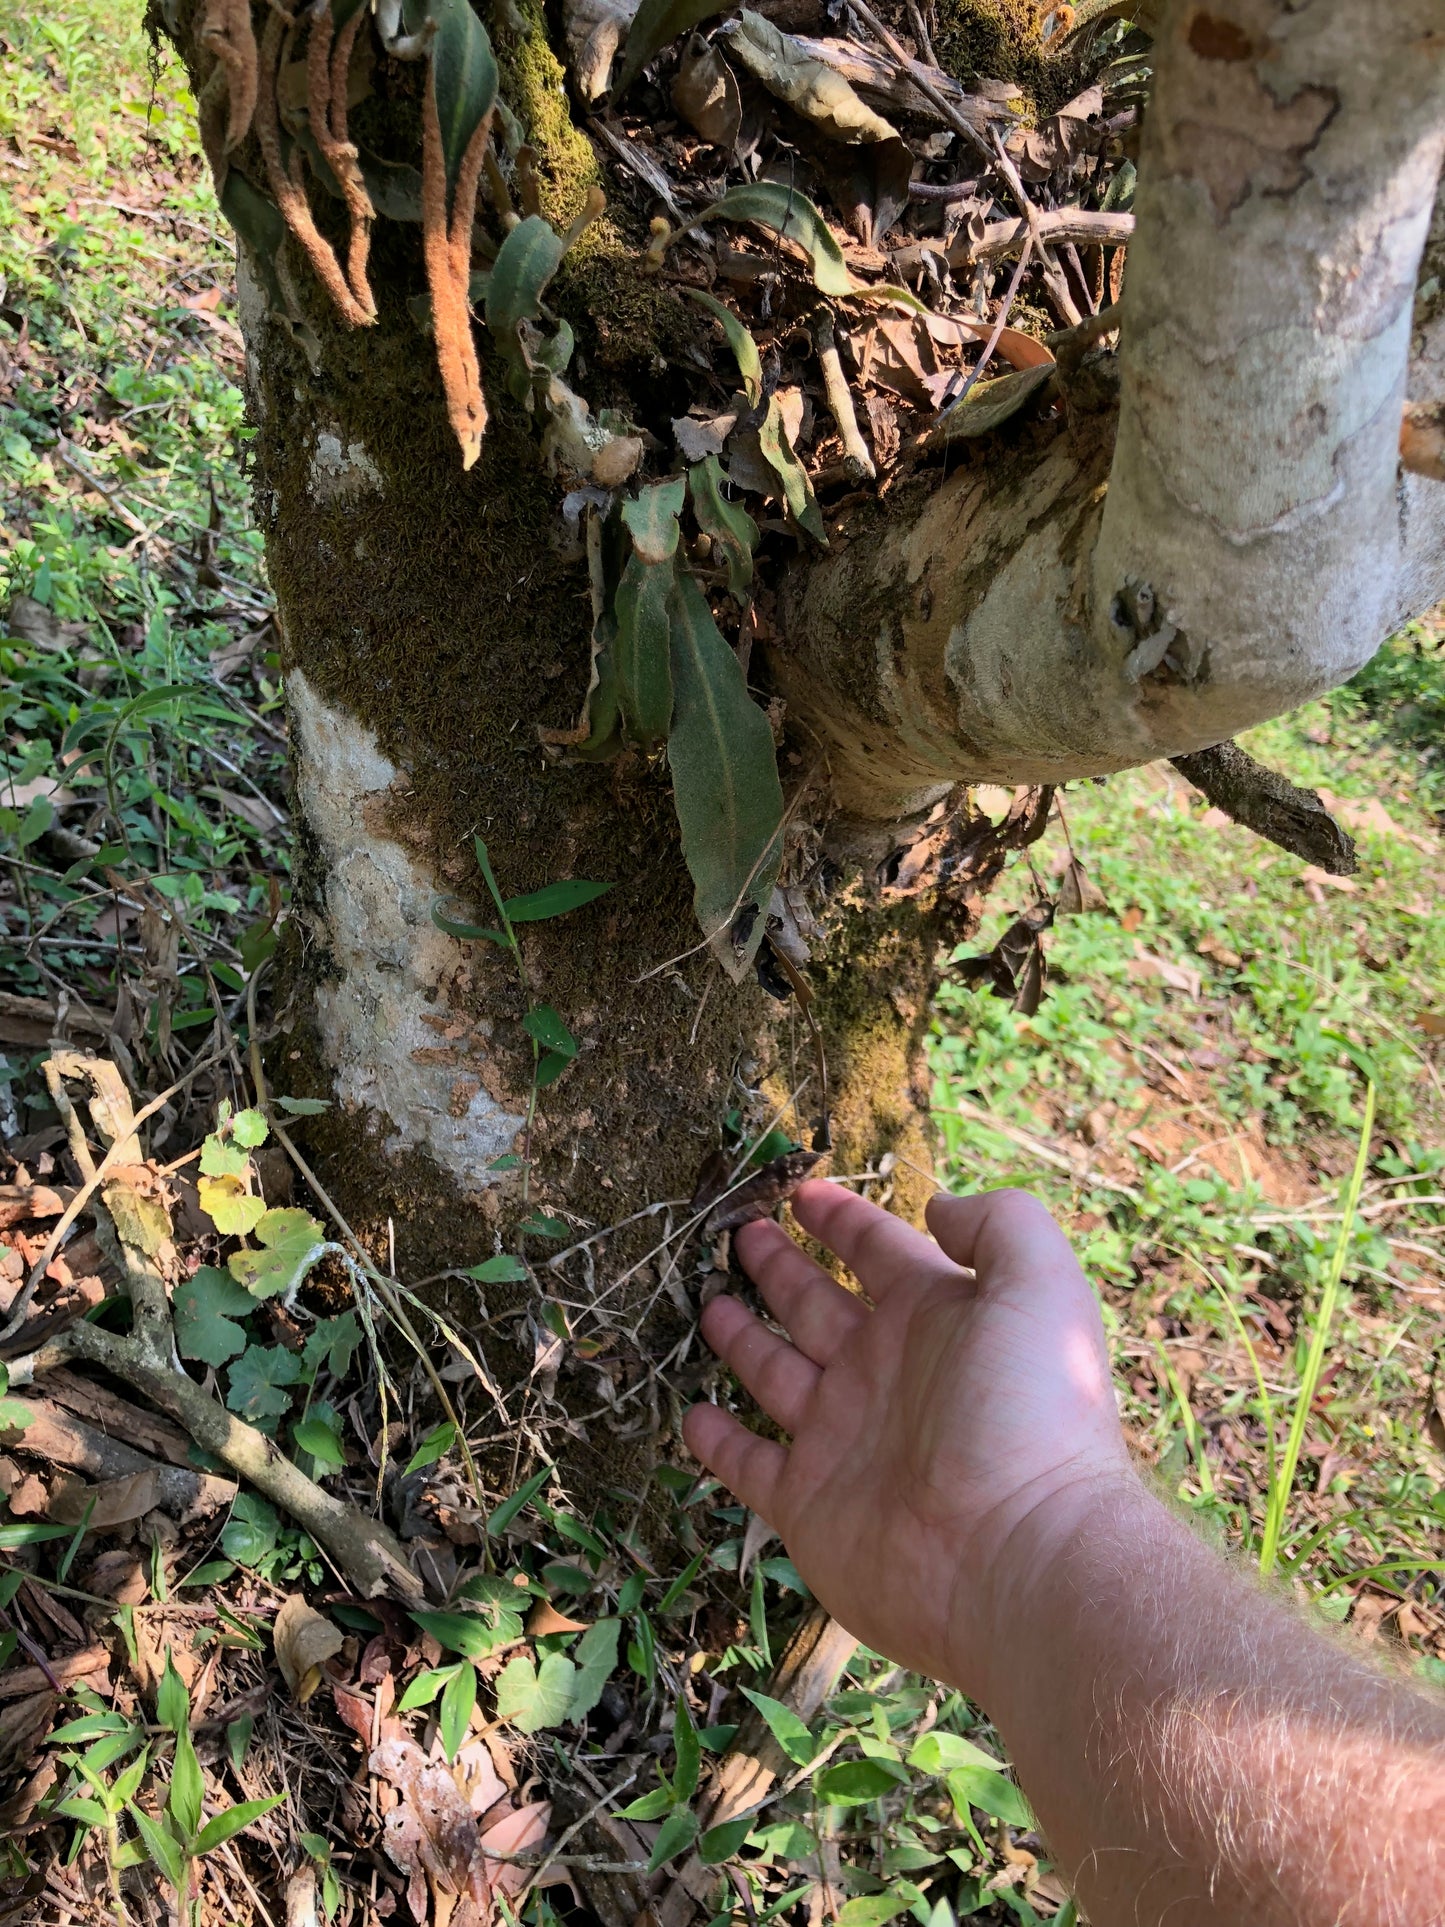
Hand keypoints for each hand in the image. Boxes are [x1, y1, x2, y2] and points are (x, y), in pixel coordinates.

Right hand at [682, 1182, 1134, 1697]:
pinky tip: (692, 1413)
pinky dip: (720, 1442)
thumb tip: (937, 1207)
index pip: (880, 1251)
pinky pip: (752, 1465)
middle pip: (818, 1304)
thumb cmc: (1030, 1415)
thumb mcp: (1038, 1286)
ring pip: (778, 1374)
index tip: (801, 1190)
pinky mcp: (810, 1507)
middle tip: (738, 1232)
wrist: (1019, 1560)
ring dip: (744, 1338)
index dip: (842, 1219)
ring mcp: (845, 1440)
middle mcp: (886, 1374)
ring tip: (708, 1302)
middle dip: (781, 1266)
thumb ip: (997, 1225)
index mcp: (936, 1318)